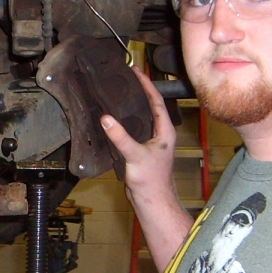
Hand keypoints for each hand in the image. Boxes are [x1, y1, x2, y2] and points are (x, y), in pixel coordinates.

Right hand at [100, 66, 177, 203]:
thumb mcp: (135, 155)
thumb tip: (106, 118)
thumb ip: (120, 136)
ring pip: (142, 117)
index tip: (136, 71)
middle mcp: (160, 133)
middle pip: (151, 105)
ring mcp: (152, 142)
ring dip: (133, 105)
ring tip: (121, 92)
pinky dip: (126, 120)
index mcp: (165, 130)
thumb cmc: (151, 180)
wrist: (151, 201)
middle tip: (128, 77)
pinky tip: (116, 118)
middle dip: (140, 91)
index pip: (157, 100)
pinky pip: (134, 129)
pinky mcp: (142, 150)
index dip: (147, 84)